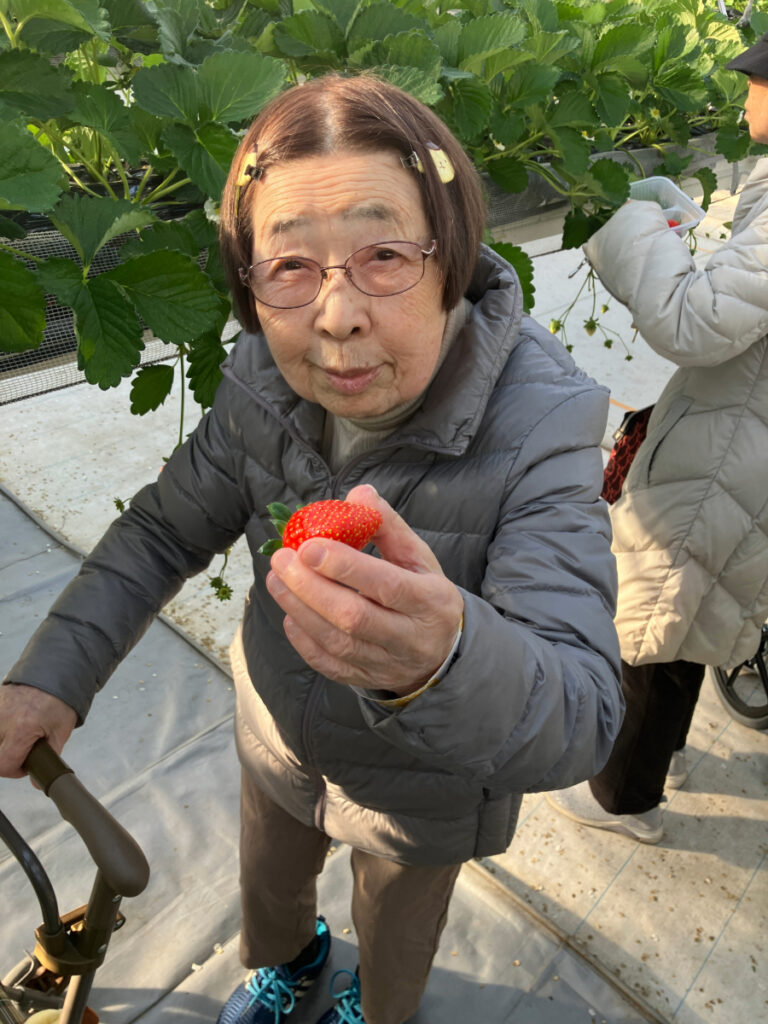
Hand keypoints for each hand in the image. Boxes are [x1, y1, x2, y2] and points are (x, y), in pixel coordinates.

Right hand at [0, 683, 76, 778]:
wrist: (56, 671)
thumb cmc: (60, 700)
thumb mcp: (60, 731)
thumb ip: (48, 758)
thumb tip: (38, 782)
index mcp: (21, 728)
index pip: (3, 764)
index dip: (14, 771)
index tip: (24, 766)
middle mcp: (3, 718)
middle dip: (7, 756)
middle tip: (22, 749)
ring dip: (3, 741)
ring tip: (18, 734)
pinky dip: (2, 727)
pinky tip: (13, 724)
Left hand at [266, 484, 463, 694]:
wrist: (442, 653)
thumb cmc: (425, 595)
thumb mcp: (418, 557)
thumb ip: (388, 525)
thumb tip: (359, 493)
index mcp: (429, 600)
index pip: (385, 584)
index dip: (345, 567)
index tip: (309, 546)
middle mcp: (410, 637)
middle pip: (354, 617)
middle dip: (311, 587)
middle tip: (281, 560)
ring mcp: (388, 663)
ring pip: (338, 643)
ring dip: (299, 610)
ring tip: (276, 580)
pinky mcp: (367, 679)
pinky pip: (331, 666)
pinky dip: (304, 642)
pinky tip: (290, 616)